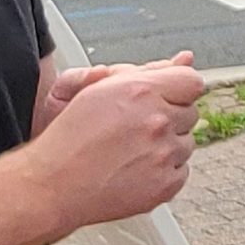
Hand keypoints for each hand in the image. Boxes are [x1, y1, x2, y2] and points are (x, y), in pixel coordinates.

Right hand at [23, 55, 205, 232]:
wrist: (52, 185)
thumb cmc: (71, 137)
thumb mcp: (102, 89)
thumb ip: (150, 71)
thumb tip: (187, 59)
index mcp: (141, 91)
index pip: (192, 82)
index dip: (177, 90)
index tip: (165, 99)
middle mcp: (156, 121)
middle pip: (190, 113)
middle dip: (169, 118)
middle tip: (136, 129)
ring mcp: (163, 155)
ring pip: (186, 143)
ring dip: (167, 145)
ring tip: (131, 151)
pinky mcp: (165, 184)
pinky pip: (181, 170)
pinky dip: (164, 171)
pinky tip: (135, 170)